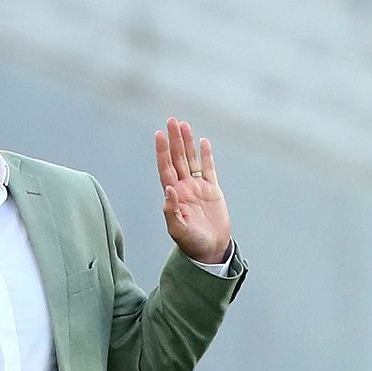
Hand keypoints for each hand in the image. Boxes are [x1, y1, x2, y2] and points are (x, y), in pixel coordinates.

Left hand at [154, 118, 231, 263]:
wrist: (210, 250)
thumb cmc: (191, 243)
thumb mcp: (178, 229)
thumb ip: (171, 210)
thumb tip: (168, 189)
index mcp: (173, 195)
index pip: (165, 168)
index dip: (162, 151)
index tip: (159, 135)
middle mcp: (183, 188)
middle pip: (177, 158)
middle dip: (174, 140)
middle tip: (171, 120)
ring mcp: (198, 187)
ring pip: (191, 160)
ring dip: (187, 143)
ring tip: (184, 124)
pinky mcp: (212, 190)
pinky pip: (208, 169)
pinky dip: (206, 155)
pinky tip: (203, 141)